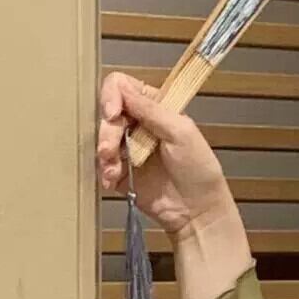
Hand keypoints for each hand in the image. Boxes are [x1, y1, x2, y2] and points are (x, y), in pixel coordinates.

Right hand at [96, 72, 236, 242]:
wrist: (197, 211)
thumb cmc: (198, 169)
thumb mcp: (180, 132)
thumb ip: (151, 109)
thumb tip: (122, 87)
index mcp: (154, 107)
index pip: (122, 87)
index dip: (112, 96)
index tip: (113, 113)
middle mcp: (138, 123)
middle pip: (107, 113)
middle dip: (107, 132)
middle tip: (110, 150)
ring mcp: (127, 146)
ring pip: (101, 138)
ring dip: (104, 153)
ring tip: (114, 170)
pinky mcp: (120, 170)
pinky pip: (100, 164)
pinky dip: (103, 171)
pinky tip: (112, 180)